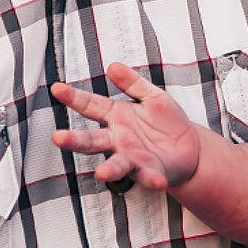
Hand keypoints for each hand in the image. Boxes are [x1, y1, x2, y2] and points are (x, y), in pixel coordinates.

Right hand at [52, 63, 201, 189]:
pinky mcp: (150, 173)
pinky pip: (149, 176)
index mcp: (116, 117)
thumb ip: (133, 83)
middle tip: (57, 138)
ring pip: (115, 164)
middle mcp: (117, 140)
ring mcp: (132, 158)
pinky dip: (153, 179)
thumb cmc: (166, 122)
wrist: (190, 148)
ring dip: (109, 170)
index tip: (57, 88)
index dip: (74, 97)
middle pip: (91, 140)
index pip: (90, 105)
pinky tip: (157, 181)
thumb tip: (113, 66)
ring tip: (102, 174)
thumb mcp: (152, 96)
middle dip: (74, 140)